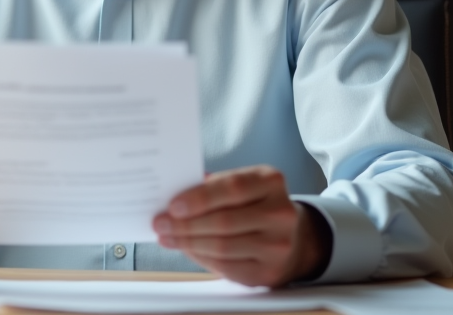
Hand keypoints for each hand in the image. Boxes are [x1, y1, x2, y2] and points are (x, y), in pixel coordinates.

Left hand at [152, 166, 330, 287]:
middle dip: (185, 224)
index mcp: (271, 182)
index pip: (232, 188)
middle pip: (224, 221)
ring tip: (167, 237)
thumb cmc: (256, 204)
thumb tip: (173, 193)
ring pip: (222, 247)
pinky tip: (187, 249)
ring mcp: (278, 245)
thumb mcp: (243, 184)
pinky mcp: (269, 271)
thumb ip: (213, 185)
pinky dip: (201, 258)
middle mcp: (281, 213)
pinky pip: (226, 267)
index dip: (199, 198)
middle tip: (161, 223)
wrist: (292, 237)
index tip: (172, 206)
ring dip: (188, 243)